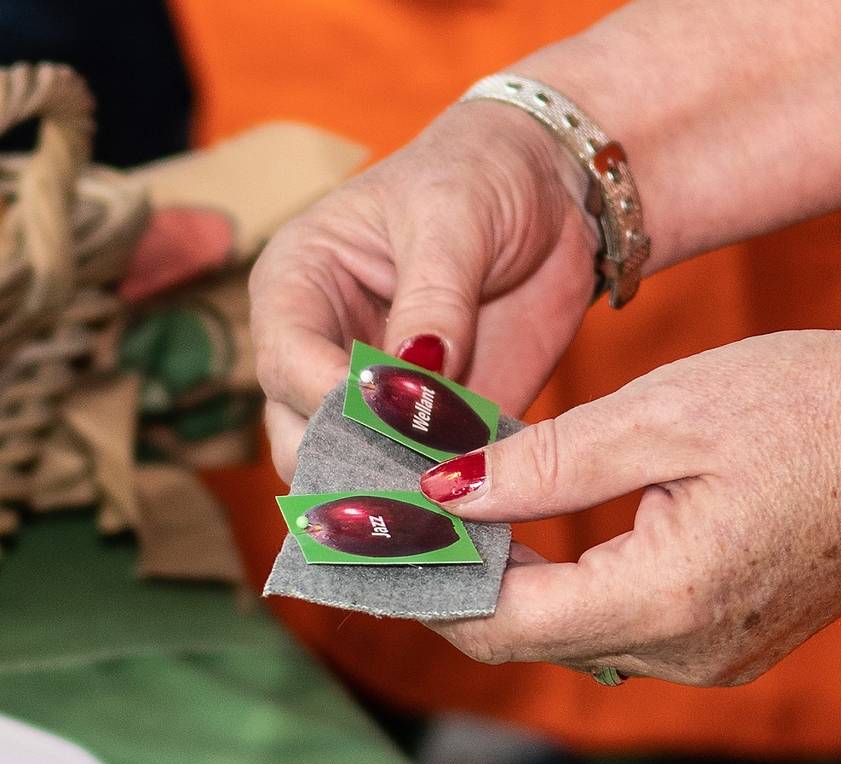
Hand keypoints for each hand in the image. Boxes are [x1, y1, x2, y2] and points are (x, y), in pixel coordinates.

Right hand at [248, 101, 597, 478]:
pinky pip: (421, 481)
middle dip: (352, 465)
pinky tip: (477, 514)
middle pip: (299, 437)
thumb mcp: (454, 218)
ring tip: (448, 507)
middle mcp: (317, 350)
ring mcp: (370, 398)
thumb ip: (433, 301)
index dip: (333, 399)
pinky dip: (444, 503)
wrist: (555, 187)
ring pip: (351, 473)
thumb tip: (415, 374)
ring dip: (395, 494)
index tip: (396, 419)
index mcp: (295, 287)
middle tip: (416, 488)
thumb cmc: (482, 173)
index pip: (286, 363)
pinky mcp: (427, 429)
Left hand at [416, 329, 840, 684]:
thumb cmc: (824, 405)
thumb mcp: (668, 412)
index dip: (415, 579)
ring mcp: (710, 656)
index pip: (495, 621)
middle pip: (520, 639)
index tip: (356, 533)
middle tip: (376, 518)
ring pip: (563, 635)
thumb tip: (440, 496)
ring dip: (498, 582)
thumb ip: (544, 462)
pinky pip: (613, 625)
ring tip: (431, 513)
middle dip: (444, 580)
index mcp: (666, 601)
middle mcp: (684, 655)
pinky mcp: (728, 640)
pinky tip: (518, 529)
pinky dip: (557, 583)